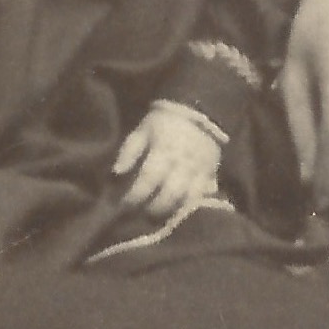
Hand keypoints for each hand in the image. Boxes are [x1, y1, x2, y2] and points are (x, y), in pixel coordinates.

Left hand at [112, 104, 226, 224]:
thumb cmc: (164, 123)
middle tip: (142, 214)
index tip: (125, 205)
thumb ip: (129, 152)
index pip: (148, 179)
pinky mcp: (211, 175)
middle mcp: (183, 163)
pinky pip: (203, 197)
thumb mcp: (142, 131)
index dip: (135, 196)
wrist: (199, 112)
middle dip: (153, 210)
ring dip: (171, 212)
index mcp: (163, 151)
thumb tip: (117, 173)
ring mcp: (200, 171)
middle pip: (169, 195)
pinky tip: (178, 211)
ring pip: (187, 200)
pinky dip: (190, 207)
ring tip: (159, 216)